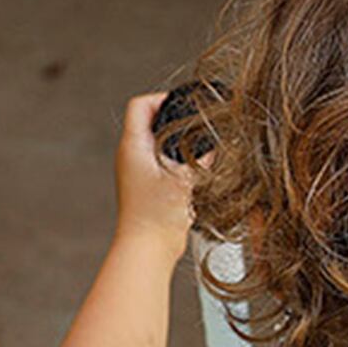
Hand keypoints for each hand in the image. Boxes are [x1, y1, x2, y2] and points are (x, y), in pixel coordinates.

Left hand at [113, 92, 196, 250]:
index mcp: (133, 146)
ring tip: (198, 146)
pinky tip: (194, 170)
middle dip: (174, 118)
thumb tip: (216, 141)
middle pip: (150, 120)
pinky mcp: (146, 185)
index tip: (186, 104)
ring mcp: (137, 170)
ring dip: (177, 140)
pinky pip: (161, 160)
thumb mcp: (185, 179)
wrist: (147, 248)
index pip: (140, 105)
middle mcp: (131, 155)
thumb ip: (202, 156)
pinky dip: (177, 158)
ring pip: (157, 141)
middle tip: (197, 123)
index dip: (163, 98)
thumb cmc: (157, 216)